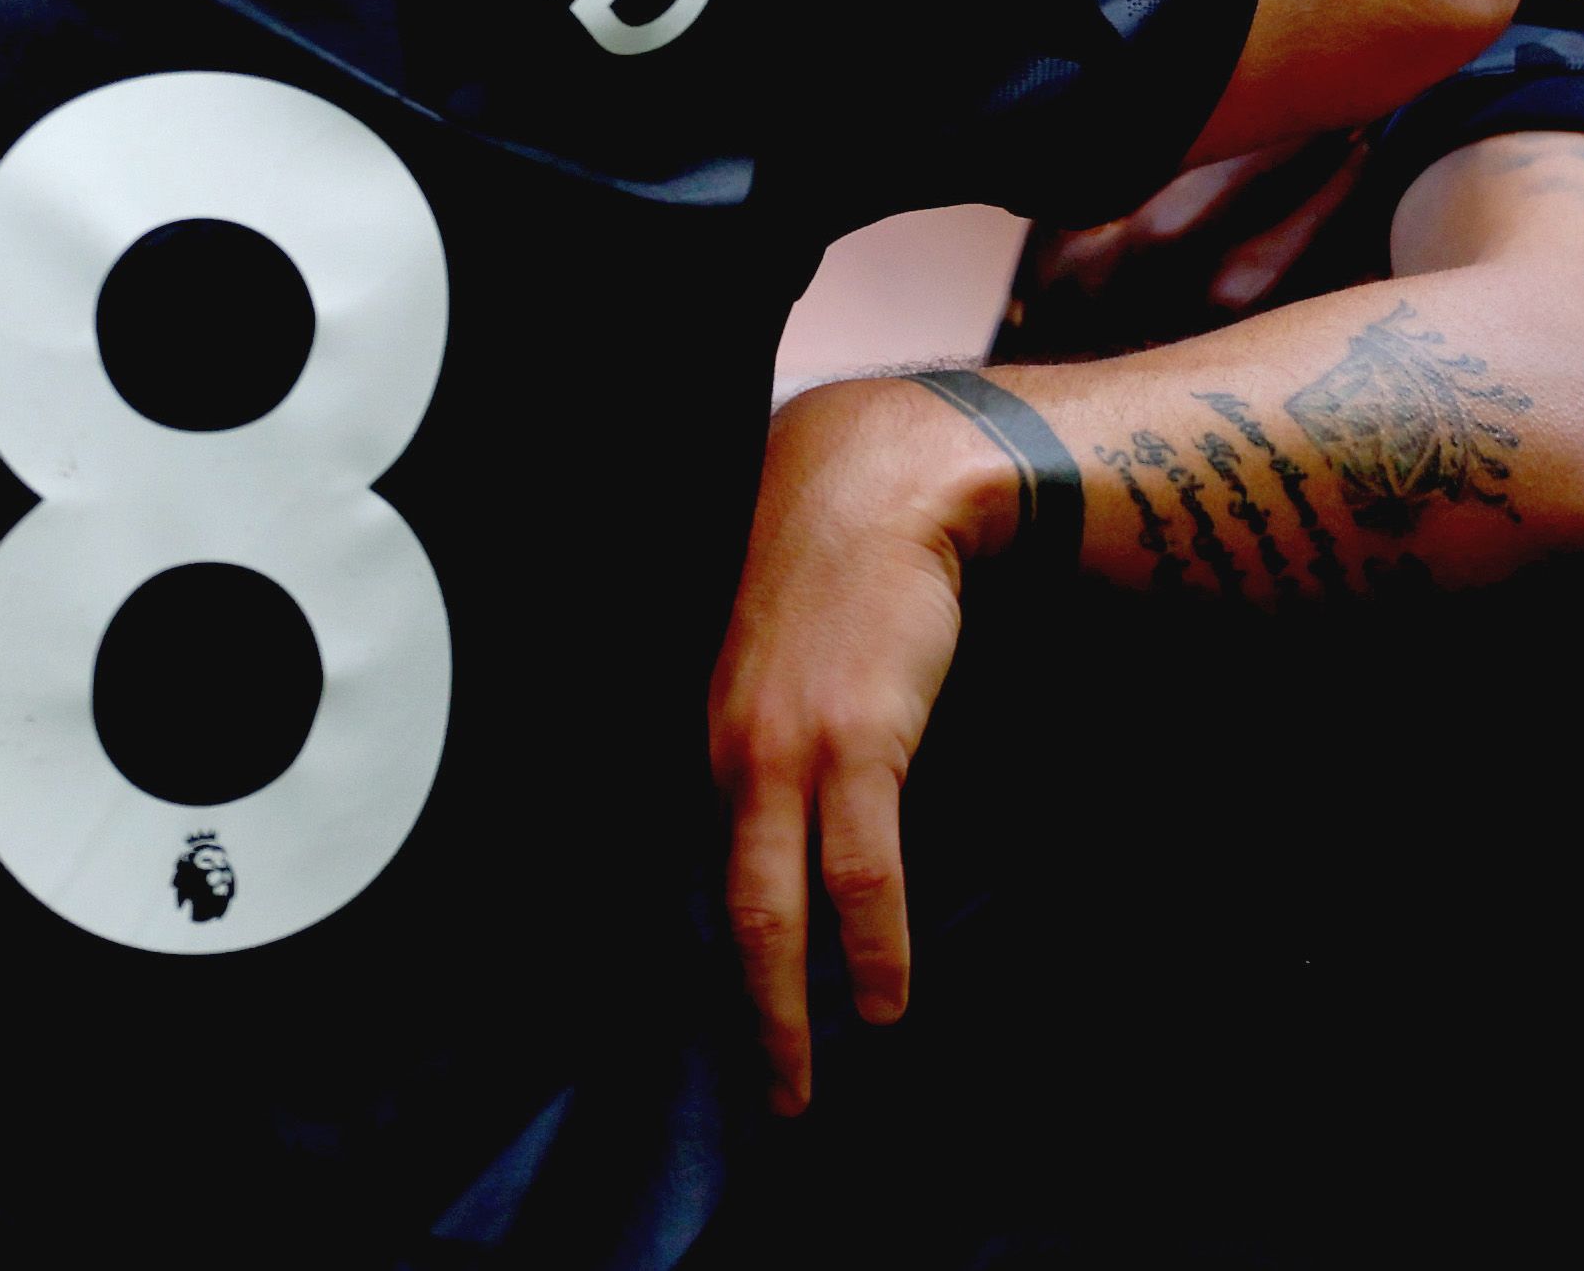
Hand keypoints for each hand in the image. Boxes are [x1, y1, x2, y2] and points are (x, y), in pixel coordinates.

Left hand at [709, 372, 1009, 1112]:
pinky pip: (860, 872)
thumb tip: (781, 819)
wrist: (878, 483)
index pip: (699, 877)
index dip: (718, 965)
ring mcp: (784, 750)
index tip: (736, 1033)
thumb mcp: (766, 660)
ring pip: (775, 913)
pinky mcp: (856, 739)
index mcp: (704, 740)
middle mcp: (724, 756)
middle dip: (743, 1019)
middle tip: (769, 1100)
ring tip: (813, 1081)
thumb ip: (761, 737)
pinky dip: (872, 948)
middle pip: (724, 916)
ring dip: (796, 1011)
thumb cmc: (830, 569)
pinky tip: (885, 1002)